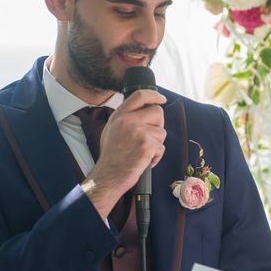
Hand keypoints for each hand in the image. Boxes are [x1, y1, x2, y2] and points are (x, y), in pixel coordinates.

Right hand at [82, 90, 166, 217]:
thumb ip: (125, 118)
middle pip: (157, 111)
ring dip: (157, 143)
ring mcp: (138, 132)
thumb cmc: (111, 156)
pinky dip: (157, 156)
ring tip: (143, 152)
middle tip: (150, 137)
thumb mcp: (111, 129)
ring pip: (161, 131)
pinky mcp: (146, 145)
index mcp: (120, 115)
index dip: (154, 95)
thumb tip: (142, 111)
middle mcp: (128, 120)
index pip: (140, 95)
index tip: (162, 99)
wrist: (108, 175)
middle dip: (159, 125)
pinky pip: (161, 147)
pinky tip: (145, 160)